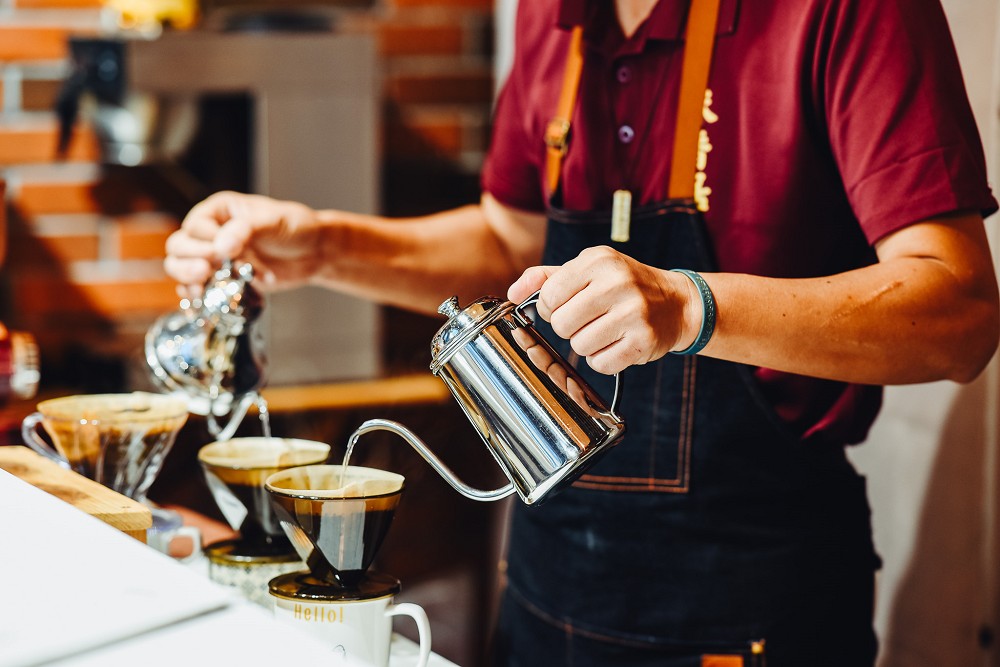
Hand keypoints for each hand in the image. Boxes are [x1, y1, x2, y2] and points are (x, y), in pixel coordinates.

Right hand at [164, 191, 322, 292]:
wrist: (315, 252)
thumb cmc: (296, 227)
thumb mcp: (272, 221)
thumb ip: (246, 230)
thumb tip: (221, 245)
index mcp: (219, 211)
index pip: (195, 226)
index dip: (204, 242)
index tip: (221, 252)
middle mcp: (211, 233)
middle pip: (179, 247)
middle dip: (189, 261)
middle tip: (207, 270)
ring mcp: (215, 259)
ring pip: (182, 269)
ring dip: (190, 281)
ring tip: (204, 287)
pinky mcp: (224, 281)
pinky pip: (200, 290)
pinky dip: (199, 298)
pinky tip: (203, 304)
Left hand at [507, 246, 697, 373]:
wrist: (676, 303)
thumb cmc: (623, 285)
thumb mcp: (586, 269)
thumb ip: (545, 277)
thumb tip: (512, 293)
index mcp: (598, 260)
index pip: (549, 295)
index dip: (550, 307)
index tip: (565, 306)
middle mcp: (617, 283)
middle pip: (561, 324)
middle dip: (567, 328)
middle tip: (586, 320)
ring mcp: (633, 312)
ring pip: (578, 346)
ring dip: (585, 345)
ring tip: (604, 331)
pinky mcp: (643, 341)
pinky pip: (600, 364)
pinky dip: (603, 359)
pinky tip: (616, 344)